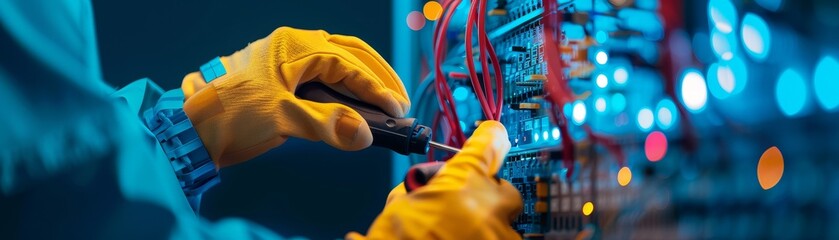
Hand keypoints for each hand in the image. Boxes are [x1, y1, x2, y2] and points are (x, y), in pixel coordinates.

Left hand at [180, 27, 410, 166]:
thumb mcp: (281, 118)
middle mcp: (293, 46)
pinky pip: (325, 75)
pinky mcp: (284, 77)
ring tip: (386, 100)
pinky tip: (357, 102)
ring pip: (339, 60)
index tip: (396, 109)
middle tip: (400, 102)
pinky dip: (347, 87)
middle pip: (350, 52)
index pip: (347, 63)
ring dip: (365, 78)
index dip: (375, 87)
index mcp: (293, 46)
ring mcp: (288, 60)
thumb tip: (364, 134)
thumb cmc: (229, 115)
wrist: (192, 130)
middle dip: (378, 75)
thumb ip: (326, 125)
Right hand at [347, 121, 522, 239]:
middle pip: (502, 188)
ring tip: (455, 239)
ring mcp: (500, 237)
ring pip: (502, 224)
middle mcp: (489, 207)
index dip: (490, 137)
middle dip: (485, 196)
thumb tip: (432, 184)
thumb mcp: (397, 210)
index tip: (493, 135)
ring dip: (483, 228)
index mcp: (461, 183)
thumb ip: (422, 188)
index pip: (488, 143)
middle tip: (460, 209)